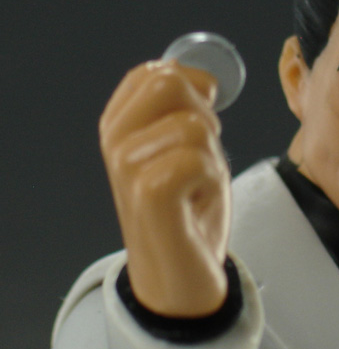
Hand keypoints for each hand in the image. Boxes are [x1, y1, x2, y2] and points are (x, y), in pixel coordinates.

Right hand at [99, 60, 230, 317]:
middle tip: (202, 160)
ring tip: (198, 189)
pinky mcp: (148, 192)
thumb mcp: (184, 150)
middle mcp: (114, 141)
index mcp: (118, 125)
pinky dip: (214, 179)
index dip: (194, 89)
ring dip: (213, 158)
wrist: (178, 277)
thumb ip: (183, 111)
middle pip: (170, 82)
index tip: (201, 128)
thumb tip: (201, 79)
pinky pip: (200, 158)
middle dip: (205, 118)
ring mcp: (126, 166)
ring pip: (194, 126)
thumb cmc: (187, 212)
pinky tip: (199, 203)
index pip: (155, 72)